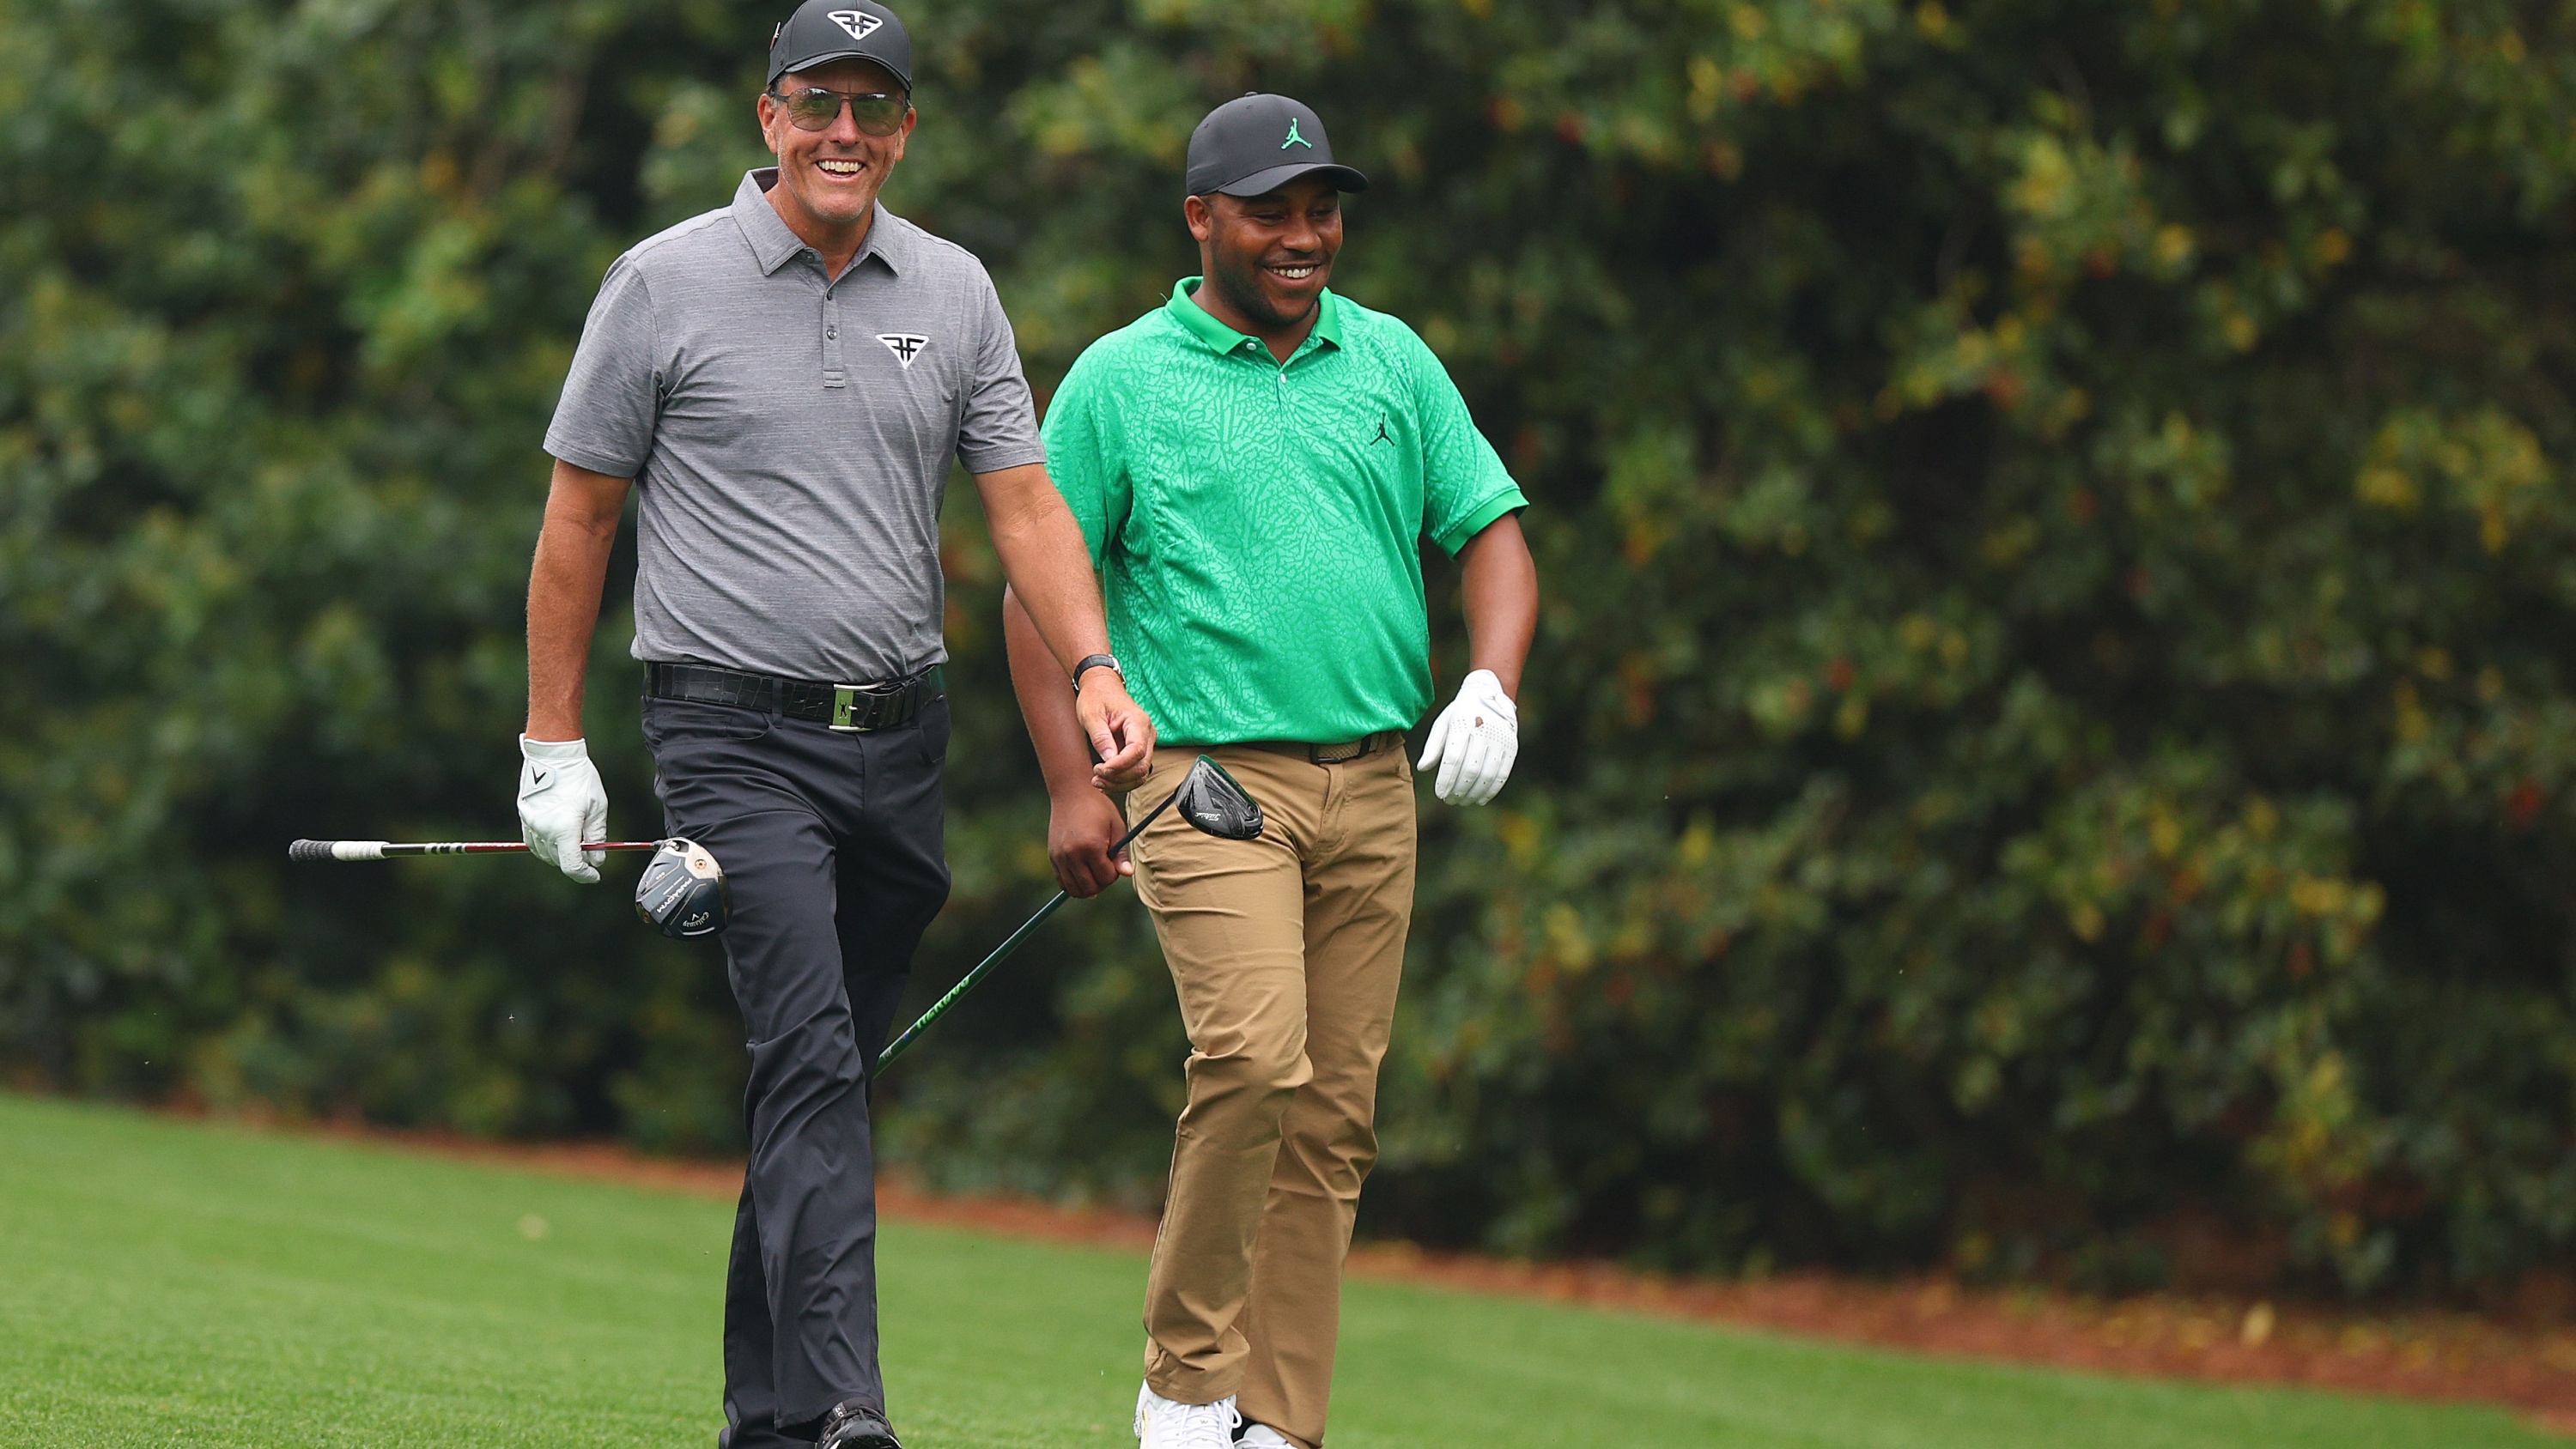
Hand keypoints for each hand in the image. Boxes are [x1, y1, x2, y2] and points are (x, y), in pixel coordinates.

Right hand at [518, 735, 608, 882]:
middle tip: (591, 851)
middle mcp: (544, 829)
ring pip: (545, 853)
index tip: (595, 875)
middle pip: (559, 860)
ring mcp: (530, 823)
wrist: (554, 754)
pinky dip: (546, 845)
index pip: (572, 866)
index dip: (585, 875)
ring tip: (576, 839)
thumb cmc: (580, 778)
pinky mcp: (524, 816)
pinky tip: (558, 835)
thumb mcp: (597, 808)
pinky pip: (533, 842)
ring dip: (560, 853)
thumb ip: (596, 837)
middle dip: (576, 861)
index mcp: (564, 828)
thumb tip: (596, 861)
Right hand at [1048, 789, 1134, 897]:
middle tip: (1106, 869)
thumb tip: (1128, 874)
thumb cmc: (1098, 808)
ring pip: (1074, 890)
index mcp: (1091, 846)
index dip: (1114, 874)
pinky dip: (1074, 884)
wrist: (1071, 793)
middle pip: (1090, 888)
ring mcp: (1060, 857)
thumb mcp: (1116, 827)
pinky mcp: (1052, 857)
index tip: (1114, 861)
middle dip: (1102, 883)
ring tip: (1094, 873)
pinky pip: (1063, 882)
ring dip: (1087, 887)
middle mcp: (1073, 855)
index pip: (1106, 878)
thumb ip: (1121, 854)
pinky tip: (1082, 873)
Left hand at [1075, 674, 1154, 791]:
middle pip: (1141, 766)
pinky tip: (1106, 781)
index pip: (1137, 750)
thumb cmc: (1097, 697)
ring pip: (1141, 773)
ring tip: (1098, 782)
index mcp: (1137, 721)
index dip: (1120, 765)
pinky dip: (1122, 781)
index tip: (1100, 770)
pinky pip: (1135, 771)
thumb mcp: (1091, 714)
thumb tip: (1109, 760)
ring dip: (1120, 783)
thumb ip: (1101, 737)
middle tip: (1096, 776)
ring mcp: (1145, 743)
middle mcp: (1147, 734)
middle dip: (1118, 777)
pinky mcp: (1138, 751)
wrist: (1102, 687)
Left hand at [1418, 668, 1518, 805]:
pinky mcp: (1511, 746)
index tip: (1439, 794)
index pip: (1453, 758)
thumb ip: (1433, 746)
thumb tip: (1422, 768)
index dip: (1446, 779)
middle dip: (1458, 790)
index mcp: (1462, 724)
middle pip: (1470, 769)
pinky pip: (1502, 774)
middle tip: (1449, 800)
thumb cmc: (1460, 713)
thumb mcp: (1443, 724)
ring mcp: (1500, 739)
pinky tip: (1480, 799)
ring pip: (1487, 775)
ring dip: (1473, 793)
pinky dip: (1491, 790)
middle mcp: (1483, 731)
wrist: (1489, 693)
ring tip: (1462, 801)